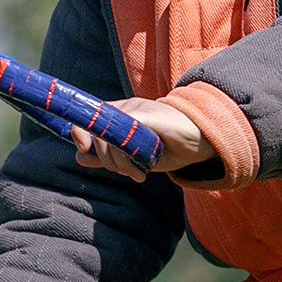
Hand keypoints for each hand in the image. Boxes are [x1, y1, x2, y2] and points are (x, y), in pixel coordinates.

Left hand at [72, 96, 213, 179]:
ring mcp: (138, 109)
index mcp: (118, 115)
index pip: (86, 119)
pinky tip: (142, 166)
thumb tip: (79, 156)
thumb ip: (108, 155)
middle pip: (98, 133)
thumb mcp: (133, 155)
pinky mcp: (151, 115)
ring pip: (111, 134)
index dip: (78, 134)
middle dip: (107, 161)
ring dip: (120, 163)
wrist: (203, 140)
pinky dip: (130, 150)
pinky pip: (129, 127)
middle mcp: (125, 108)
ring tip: (138, 173)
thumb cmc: (169, 147)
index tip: (83, 151)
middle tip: (129, 173)